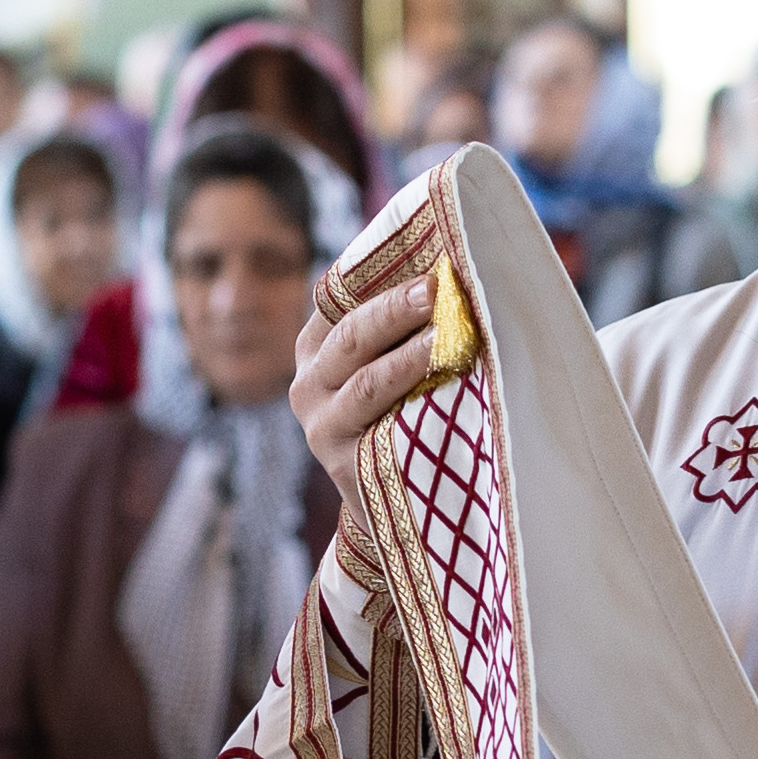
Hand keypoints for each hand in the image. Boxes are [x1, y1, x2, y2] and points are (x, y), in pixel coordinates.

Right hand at [292, 277, 438, 549]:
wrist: (395, 502)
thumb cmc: (400, 413)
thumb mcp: (384, 365)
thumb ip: (397, 329)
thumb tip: (449, 273)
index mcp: (315, 346)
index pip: (338, 298)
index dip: (379, 276)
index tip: (422, 256)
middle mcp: (308, 383)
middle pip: (352, 336)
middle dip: (396, 309)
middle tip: (437, 288)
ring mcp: (321, 425)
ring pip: (367, 382)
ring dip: (411, 357)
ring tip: (447, 336)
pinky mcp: (345, 463)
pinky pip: (382, 428)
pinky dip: (415, 406)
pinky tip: (444, 389)